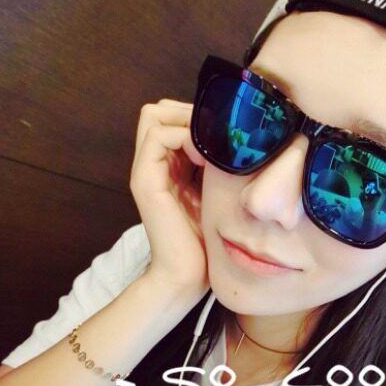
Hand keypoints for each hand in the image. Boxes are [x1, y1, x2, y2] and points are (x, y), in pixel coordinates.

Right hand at [129, 99, 208, 298]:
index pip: (172, 116)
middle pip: (159, 109)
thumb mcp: (218, 192)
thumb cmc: (209, 240)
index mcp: (169, 166)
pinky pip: (158, 135)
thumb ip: (218, 166)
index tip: (226, 132)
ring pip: (154, 115)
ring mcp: (145, 171)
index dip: (197, 114)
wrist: (188, 275)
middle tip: (219, 132)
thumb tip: (240, 136)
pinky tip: (208, 156)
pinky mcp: (145, 181)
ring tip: (214, 144)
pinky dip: (185, 135)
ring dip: (188, 120)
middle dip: (190, 111)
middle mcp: (153, 164)